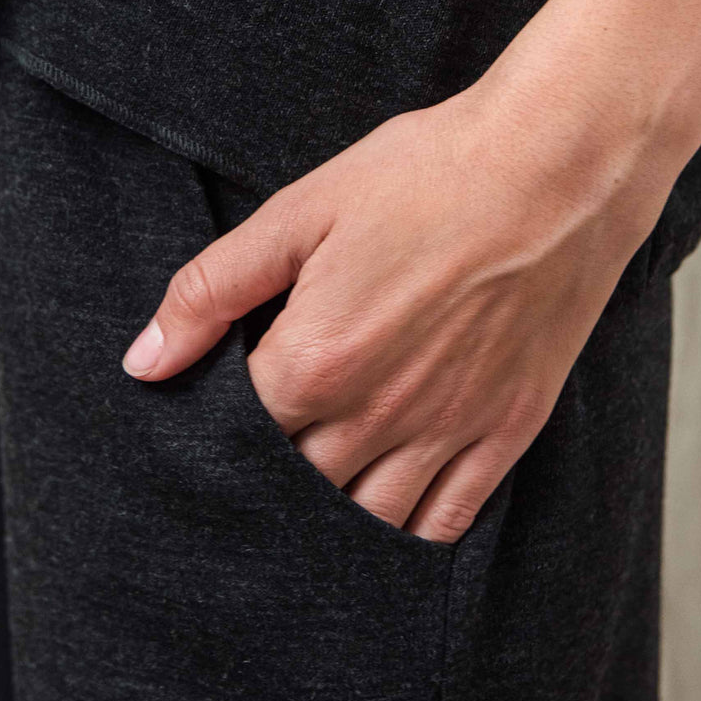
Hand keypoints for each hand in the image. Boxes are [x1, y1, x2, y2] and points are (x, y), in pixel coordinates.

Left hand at [123, 80, 671, 542]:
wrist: (557, 165)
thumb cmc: (428, 174)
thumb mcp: (302, 211)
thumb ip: (214, 290)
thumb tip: (143, 361)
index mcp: (314, 361)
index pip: (235, 438)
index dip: (214, 433)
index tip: (212, 419)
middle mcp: (375, 414)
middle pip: (294, 491)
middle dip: (267, 483)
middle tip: (263, 459)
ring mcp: (446, 430)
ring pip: (366, 524)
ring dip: (331, 522)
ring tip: (315, 499)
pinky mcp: (506, 430)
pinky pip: (448, 521)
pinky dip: (411, 535)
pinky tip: (389, 524)